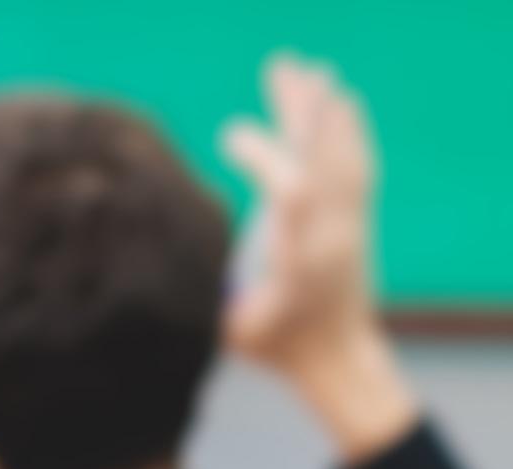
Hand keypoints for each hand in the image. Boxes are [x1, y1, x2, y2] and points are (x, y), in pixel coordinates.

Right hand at [220, 54, 418, 461]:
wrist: (339, 357)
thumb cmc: (274, 346)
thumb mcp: (228, 328)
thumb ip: (203, 289)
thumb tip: (155, 252)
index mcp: (297, 263)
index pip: (292, 195)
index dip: (265, 157)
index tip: (228, 135)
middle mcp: (331, 237)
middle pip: (321, 161)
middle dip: (301, 111)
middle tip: (281, 68)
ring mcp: (350, 225)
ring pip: (341, 155)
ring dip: (323, 109)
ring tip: (305, 69)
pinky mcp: (358, 219)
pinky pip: (357, 163)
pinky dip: (348, 128)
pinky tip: (339, 98)